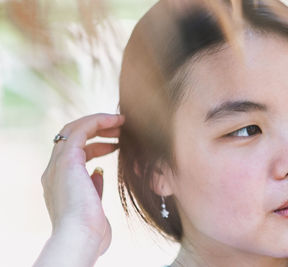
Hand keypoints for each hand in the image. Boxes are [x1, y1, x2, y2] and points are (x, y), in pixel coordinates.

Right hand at [41, 113, 124, 256]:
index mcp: (59, 183)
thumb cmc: (91, 231)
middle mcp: (54, 171)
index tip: (117, 145)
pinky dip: (97, 121)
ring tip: (121, 123)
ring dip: (98, 123)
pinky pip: (80, 130)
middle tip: (120, 130)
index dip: (96, 146)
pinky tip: (115, 121)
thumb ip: (94, 188)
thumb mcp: (95, 206)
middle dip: (97, 131)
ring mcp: (58, 164)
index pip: (74, 154)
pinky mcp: (67, 159)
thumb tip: (98, 174)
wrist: (81, 238)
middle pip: (72, 138)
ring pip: (73, 130)